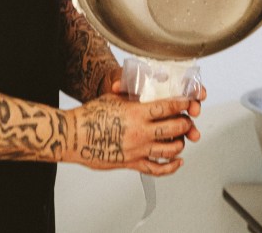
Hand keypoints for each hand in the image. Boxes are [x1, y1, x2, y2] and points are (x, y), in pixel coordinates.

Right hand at [69, 94, 200, 174]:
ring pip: (169, 149)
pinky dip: (170, 167)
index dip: (182, 104)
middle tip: (189, 119)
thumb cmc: (90, 115)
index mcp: (137, 113)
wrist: (72, 135)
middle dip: (186, 123)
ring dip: (180, 143)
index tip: (189, 102)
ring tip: (182, 139)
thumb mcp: (115, 98)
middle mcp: (139, 132)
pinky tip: (178, 162)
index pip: (168, 107)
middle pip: (174, 128)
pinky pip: (156, 168)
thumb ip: (134, 97)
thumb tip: (147, 92)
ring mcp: (137, 149)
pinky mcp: (131, 163)